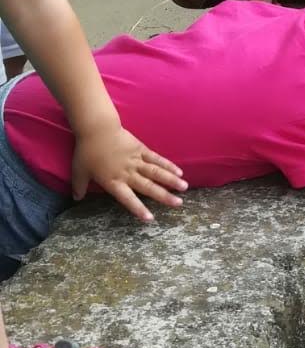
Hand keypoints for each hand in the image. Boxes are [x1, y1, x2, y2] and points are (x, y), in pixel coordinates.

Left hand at [71, 120, 186, 221]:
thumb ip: (79, 186)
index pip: (128, 199)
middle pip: (149, 187)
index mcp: (113, 182)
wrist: (96, 129)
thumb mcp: (79, 171)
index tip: (150, 219)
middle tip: (179, 204)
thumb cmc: (86, 151)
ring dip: (171, 181)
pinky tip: (179, 171)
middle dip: (164, 196)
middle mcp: (128, 174)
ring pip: (156, 173)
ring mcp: (136, 161)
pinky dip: (168, 165)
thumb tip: (76, 199)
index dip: (139, 209)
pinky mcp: (140, 150)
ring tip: (184, 188)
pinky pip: (156, 159)